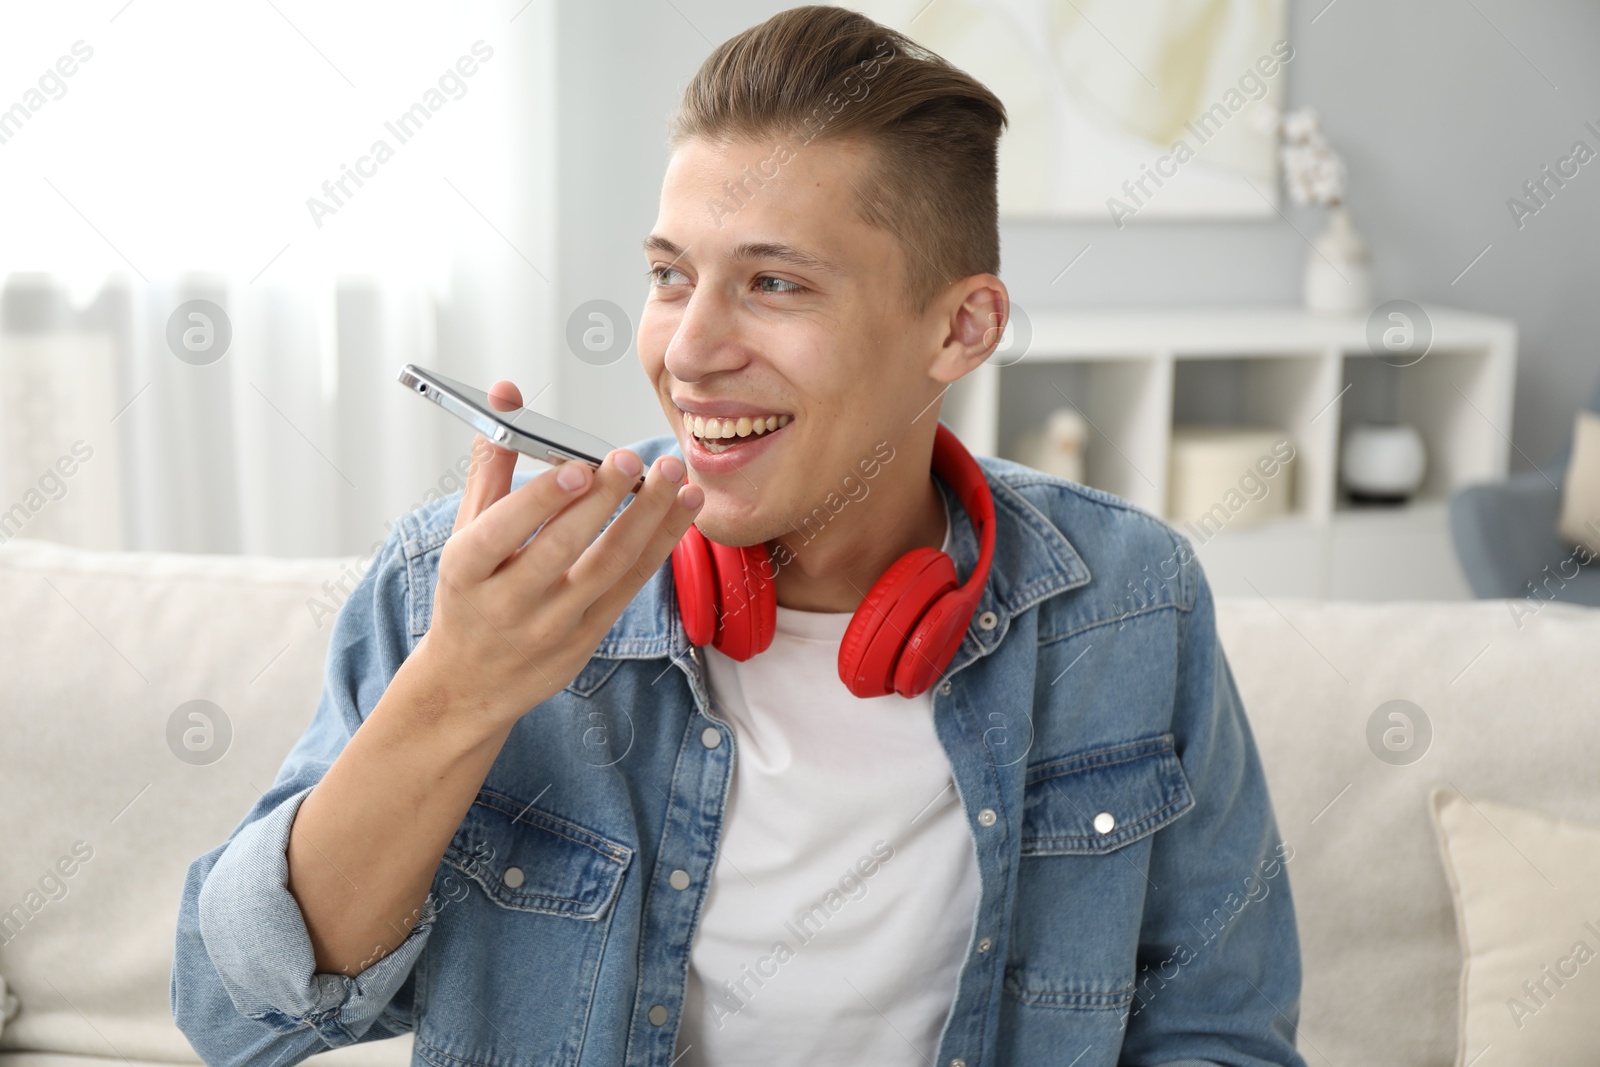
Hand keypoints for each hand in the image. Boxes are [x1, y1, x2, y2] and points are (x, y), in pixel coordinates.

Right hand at [411, 380, 701, 729]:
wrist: (471, 683)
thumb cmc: (469, 595)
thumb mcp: (463, 534)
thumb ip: (491, 466)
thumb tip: (505, 395)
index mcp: (466, 570)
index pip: (501, 531)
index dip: (541, 499)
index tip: (577, 466)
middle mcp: (508, 602)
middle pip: (562, 548)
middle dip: (603, 501)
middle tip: (632, 458)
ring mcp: (552, 625)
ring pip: (608, 566)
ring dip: (647, 518)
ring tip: (672, 476)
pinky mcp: (587, 639)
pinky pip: (631, 585)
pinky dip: (660, 543)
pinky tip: (681, 508)